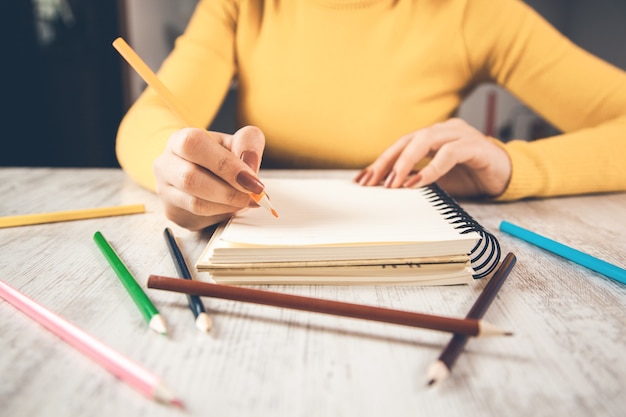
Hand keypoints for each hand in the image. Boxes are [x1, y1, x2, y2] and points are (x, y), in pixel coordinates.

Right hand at [153, 125, 265, 229]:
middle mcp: (166, 165)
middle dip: (228, 191)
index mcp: (179, 140)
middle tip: (251, 195)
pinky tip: (230, 206)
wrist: (201, 171)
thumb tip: (250, 164)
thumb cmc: (217, 156)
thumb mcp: (236, 142)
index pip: (194, 145)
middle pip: (190, 179)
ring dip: (227, 205)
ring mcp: (165, 191)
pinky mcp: (173, 213)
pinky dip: (221, 214)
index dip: (225, 164)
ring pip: (195, 203)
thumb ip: (247, 143)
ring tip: (244, 200)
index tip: (251, 179)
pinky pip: (199, 218)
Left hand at [354, 118, 511, 197]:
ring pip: (425, 141)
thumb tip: (386, 188)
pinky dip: (431, 168)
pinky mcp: (476, 146)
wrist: (507, 176)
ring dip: (405, 163)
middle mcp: (444, 130)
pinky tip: (418, 182)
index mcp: (433, 136)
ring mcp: (460, 135)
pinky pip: (449, 153)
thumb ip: (416, 179)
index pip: (400, 146)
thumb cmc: (470, 176)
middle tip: (372, 182)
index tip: (362, 179)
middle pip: (408, 140)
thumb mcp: (437, 180)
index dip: (380, 162)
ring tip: (393, 183)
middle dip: (387, 162)